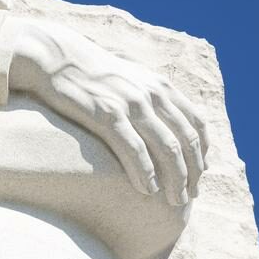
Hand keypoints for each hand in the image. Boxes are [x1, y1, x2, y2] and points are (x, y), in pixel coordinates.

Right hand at [10, 20, 208, 205]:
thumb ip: (149, 95)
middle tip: (189, 196)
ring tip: (174, 201)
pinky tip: (147, 189)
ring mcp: (131, 104)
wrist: (57, 57)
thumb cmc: (89, 72)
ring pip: (166, 149)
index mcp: (160, 86)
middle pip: (185, 140)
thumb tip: (163, 119)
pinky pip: (135, 150)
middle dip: (192, 173)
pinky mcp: (107, 114)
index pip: (196, 124)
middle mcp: (152, 94)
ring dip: (175, 179)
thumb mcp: (128, 77)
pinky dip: (145, 173)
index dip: (202, 154)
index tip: (198, 175)